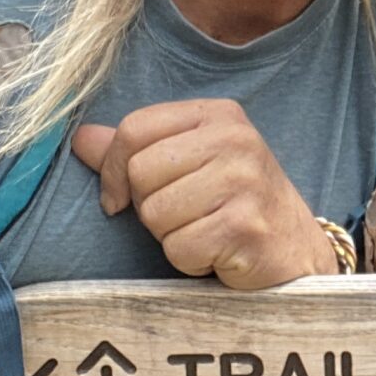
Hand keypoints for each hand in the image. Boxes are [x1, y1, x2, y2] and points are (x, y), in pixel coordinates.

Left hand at [74, 100, 337, 289]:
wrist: (295, 251)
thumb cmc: (235, 205)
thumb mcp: (190, 164)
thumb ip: (136, 149)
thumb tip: (80, 137)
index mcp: (218, 115)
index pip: (135, 129)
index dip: (114, 170)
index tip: (121, 199)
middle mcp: (236, 140)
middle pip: (141, 173)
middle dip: (150, 207)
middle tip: (186, 216)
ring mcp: (245, 181)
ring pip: (156, 213)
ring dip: (171, 236)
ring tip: (205, 231)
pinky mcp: (245, 226)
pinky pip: (179, 247)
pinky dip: (191, 260)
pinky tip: (218, 253)